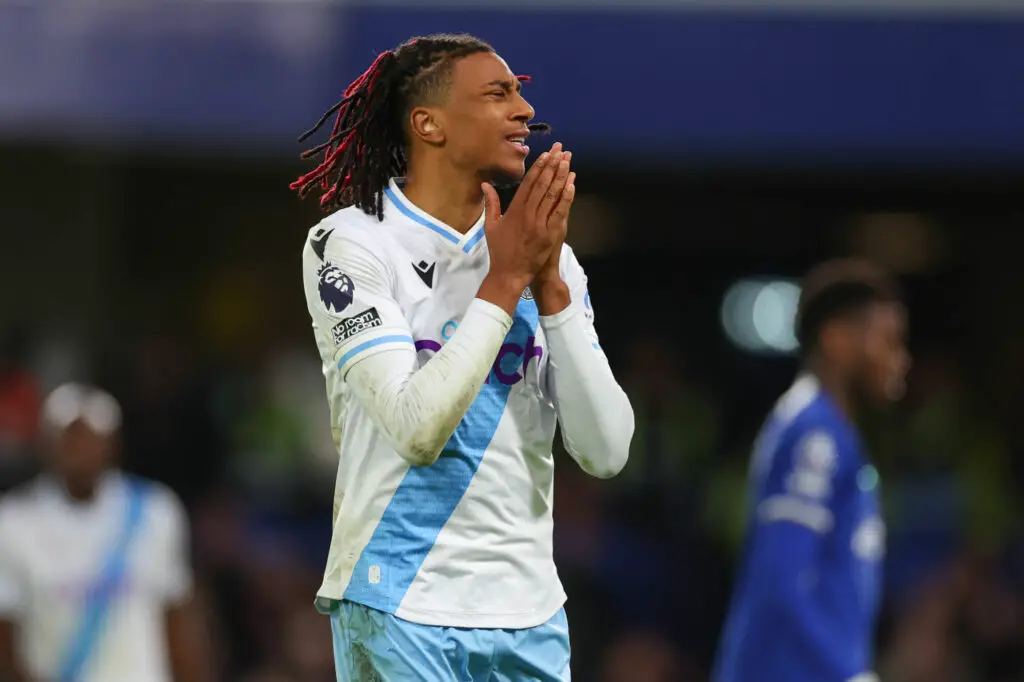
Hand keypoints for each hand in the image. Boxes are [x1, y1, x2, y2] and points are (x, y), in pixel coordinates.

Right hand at [477, 143, 568, 314]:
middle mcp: (527, 214)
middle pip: (542, 184)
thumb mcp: (491, 226)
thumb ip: (491, 203)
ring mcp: (539, 224)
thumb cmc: (499, 251)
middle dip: (552, 165)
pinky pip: (560, 212)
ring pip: (552, 195)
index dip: (539, 167)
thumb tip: (485, 184)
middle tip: (561, 150)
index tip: (547, 154)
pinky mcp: (549, 234)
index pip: (528, 183)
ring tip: (567, 161)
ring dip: (561, 176)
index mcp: (514, 210)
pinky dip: (566, 197)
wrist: (509, 274)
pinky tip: (572, 184)